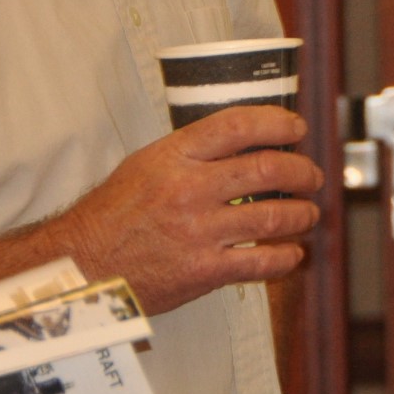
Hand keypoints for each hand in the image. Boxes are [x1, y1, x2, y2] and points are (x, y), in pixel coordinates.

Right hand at [56, 105, 321, 315]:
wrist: (82, 267)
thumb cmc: (110, 217)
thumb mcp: (144, 165)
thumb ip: (189, 153)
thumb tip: (239, 143)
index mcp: (174, 156)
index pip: (238, 125)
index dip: (277, 122)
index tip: (296, 128)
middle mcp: (189, 189)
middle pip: (267, 168)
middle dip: (301, 170)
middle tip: (311, 175)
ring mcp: (198, 231)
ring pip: (272, 216)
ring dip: (301, 214)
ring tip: (308, 213)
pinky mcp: (203, 271)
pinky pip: (260, 262)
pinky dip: (285, 257)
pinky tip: (292, 253)